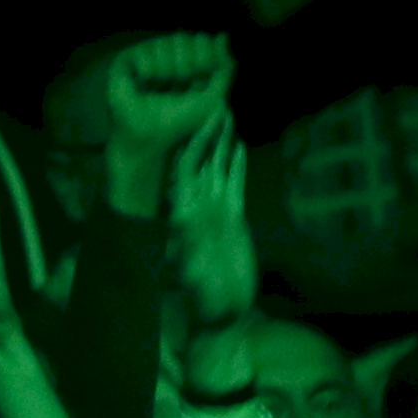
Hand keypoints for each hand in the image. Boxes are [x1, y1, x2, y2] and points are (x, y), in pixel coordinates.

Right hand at [100, 34, 234, 206]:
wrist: (150, 139)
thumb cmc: (180, 123)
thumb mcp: (212, 98)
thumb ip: (224, 69)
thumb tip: (223, 36)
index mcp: (188, 63)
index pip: (201, 41)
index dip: (205, 55)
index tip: (201, 78)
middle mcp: (166, 57)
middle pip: (184, 38)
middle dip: (187, 62)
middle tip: (180, 82)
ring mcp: (146, 58)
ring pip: (165, 43)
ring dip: (168, 68)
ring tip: (161, 88)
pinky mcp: (125, 63)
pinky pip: (144, 51)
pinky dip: (149, 69)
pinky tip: (145, 84)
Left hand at [167, 125, 257, 330]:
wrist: (226, 314)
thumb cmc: (206, 300)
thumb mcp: (193, 273)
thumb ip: (186, 246)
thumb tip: (179, 220)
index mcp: (182, 216)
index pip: (182, 172)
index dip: (186, 146)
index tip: (191, 122)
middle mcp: (196, 208)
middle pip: (200, 162)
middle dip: (205, 133)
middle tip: (213, 103)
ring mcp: (215, 210)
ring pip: (218, 168)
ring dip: (221, 141)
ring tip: (226, 113)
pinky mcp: (234, 217)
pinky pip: (234, 183)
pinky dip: (236, 164)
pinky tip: (238, 144)